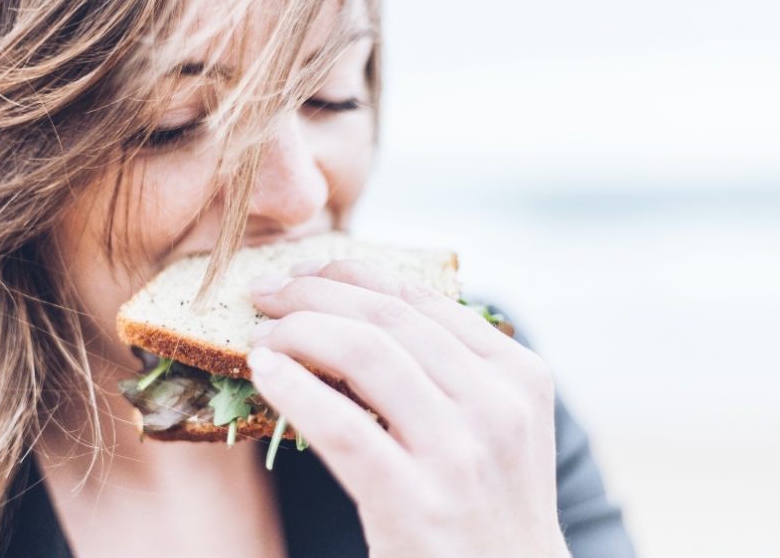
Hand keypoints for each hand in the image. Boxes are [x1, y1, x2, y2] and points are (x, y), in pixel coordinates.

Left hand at [247, 259, 570, 557]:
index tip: (305, 273)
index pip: (420, 297)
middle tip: (266, 294)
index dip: (351, 273)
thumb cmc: (485, 506)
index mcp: (517, 374)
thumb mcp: (493, 427)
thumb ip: (447, 370)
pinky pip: (340, 426)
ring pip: (365, 353)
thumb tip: (356, 313)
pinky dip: (293, 388)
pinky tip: (263, 372)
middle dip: (314, 293)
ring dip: (298, 331)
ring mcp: (460, 453)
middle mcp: (497, 404)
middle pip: (387, 317)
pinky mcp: (415, 502)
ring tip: (262, 335)